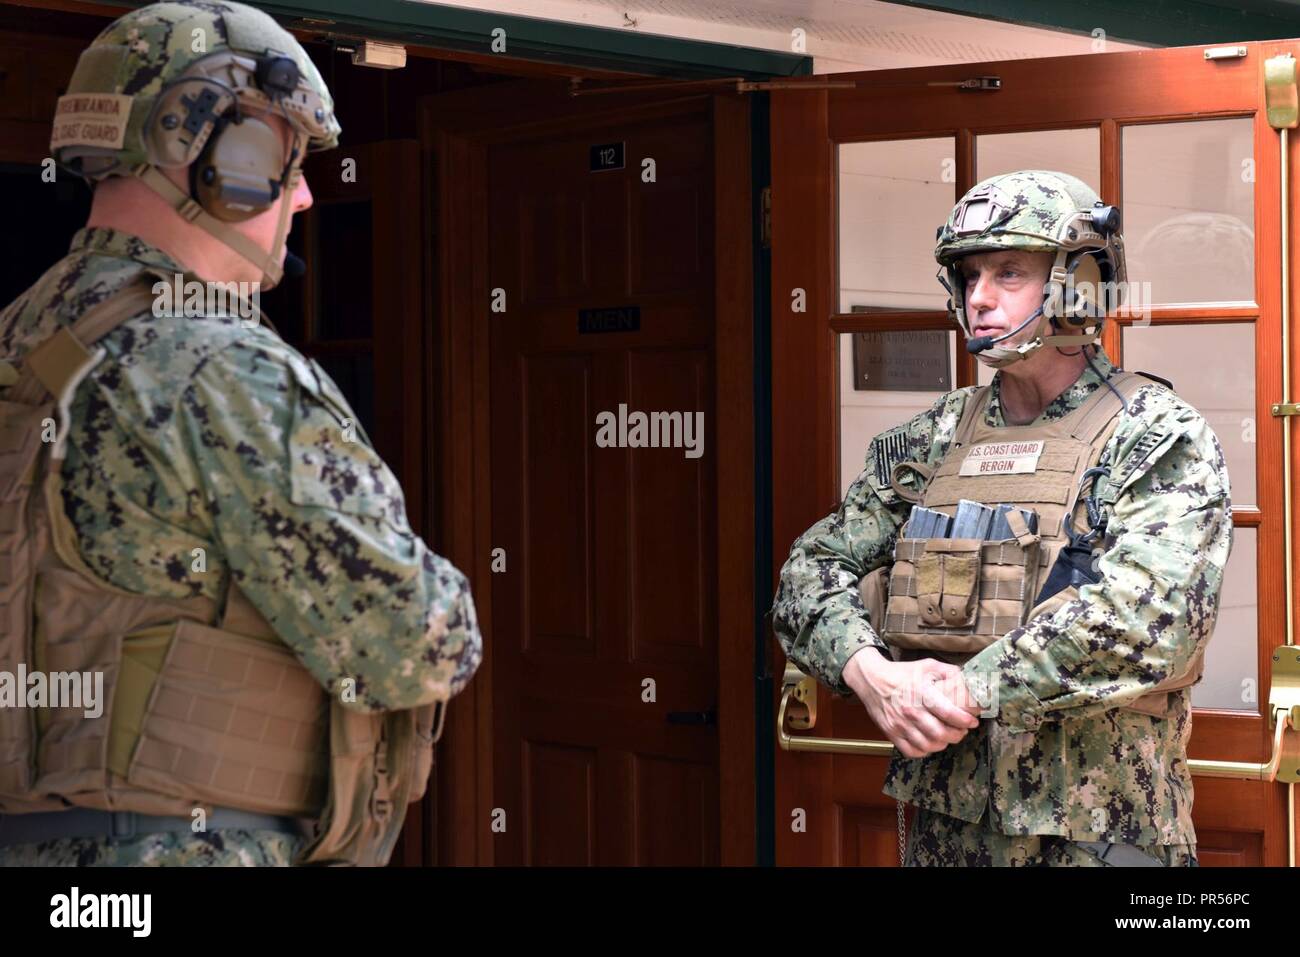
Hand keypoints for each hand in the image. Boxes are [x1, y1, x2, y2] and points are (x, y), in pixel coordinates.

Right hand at [843, 647, 983, 758]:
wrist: (872, 680)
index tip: (972, 721)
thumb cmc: (902, 673)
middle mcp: (910, 710)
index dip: (965, 721)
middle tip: (961, 730)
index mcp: (921, 692)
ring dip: (942, 744)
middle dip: (957, 735)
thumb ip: (950, 673)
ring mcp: (899, 724)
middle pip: (940, 734)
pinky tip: (929, 742)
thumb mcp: (928, 665)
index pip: (948, 713)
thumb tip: (971, 682)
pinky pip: (912, 751)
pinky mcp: (891, 733)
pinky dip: (924, 751)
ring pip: (928, 745)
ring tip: (947, 737)